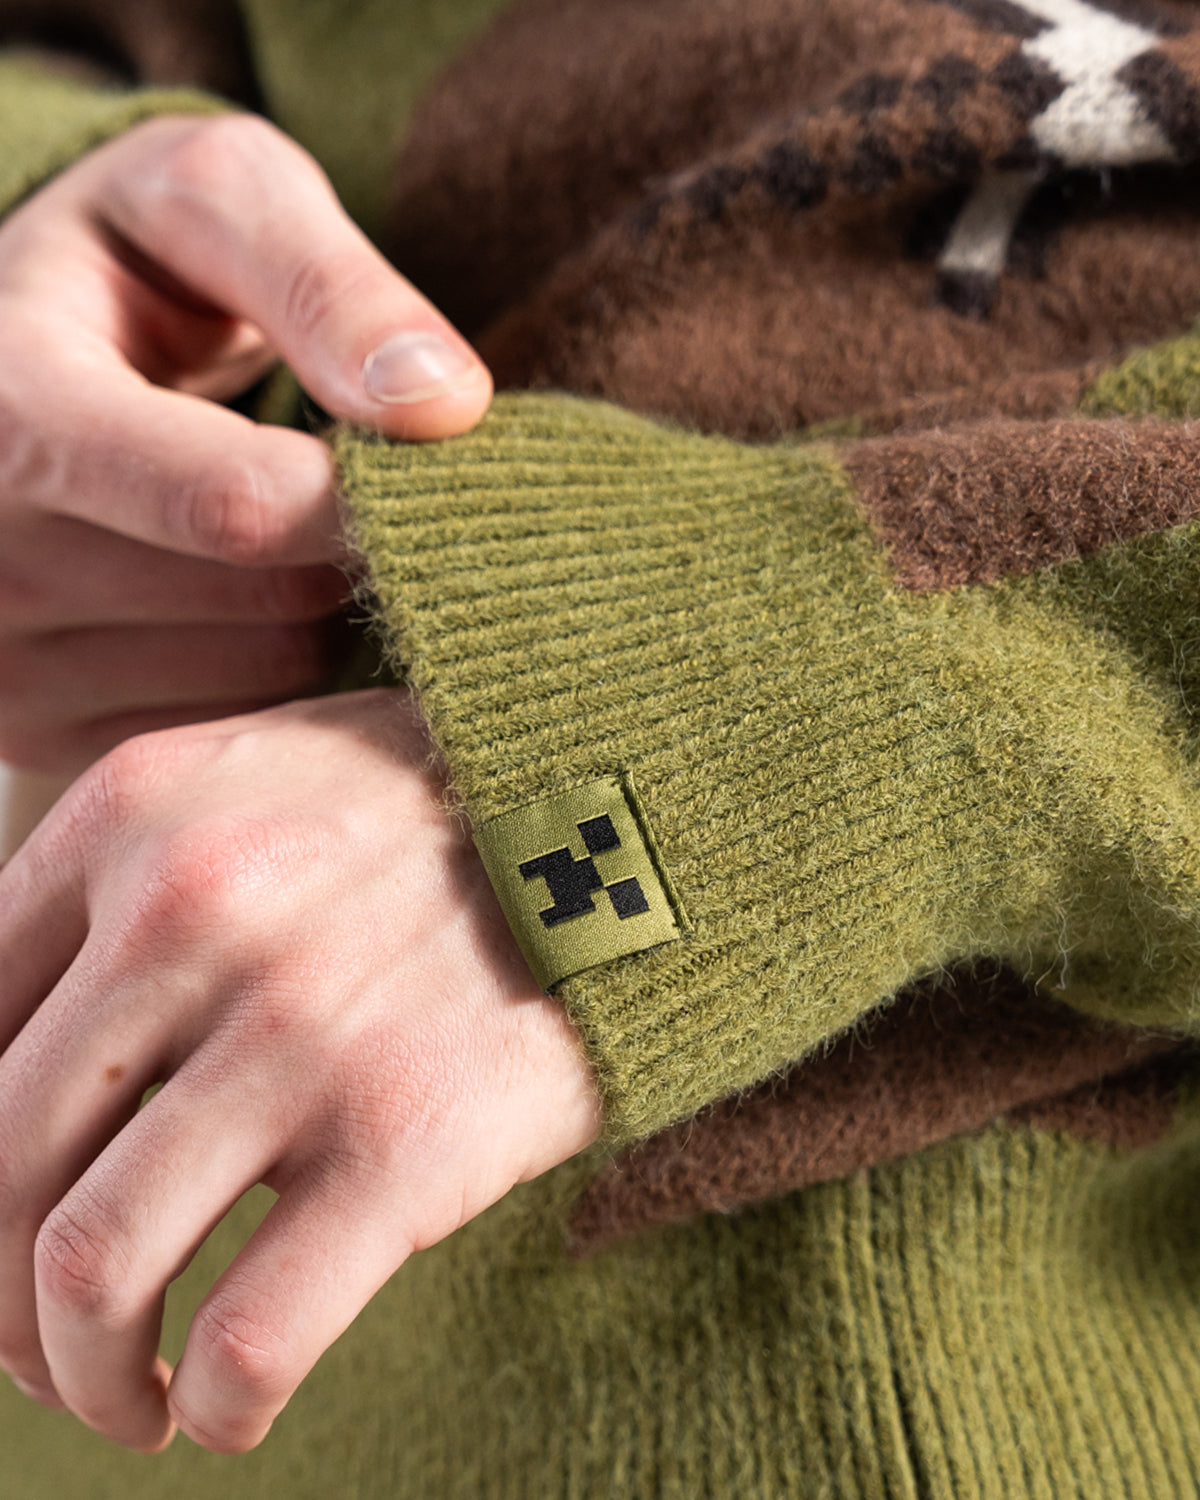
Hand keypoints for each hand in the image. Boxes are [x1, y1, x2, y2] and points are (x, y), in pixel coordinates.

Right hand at [0, 113, 492, 772]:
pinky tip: (252, 584)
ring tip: (289, 519)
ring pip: (270, 667)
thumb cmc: (133, 263)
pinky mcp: (44, 732)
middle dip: (349, 533)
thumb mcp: (211, 202)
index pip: (236, 506)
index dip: (360, 490)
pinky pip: (241, 726)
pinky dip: (281, 660)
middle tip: (350, 471)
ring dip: (324, 597)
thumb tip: (443, 407)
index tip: (416, 452)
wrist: (12, 355)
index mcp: (7, 411)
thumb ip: (326, 282)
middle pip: (269, 593)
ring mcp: (7, 663)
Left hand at [0, 689, 598, 1451]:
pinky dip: (212, 1404)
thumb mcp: (260, 781)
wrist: (644, 810)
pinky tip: (228, 1407)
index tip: (0, 1230)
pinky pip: (247, 1338)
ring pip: (87, 1271)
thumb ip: (125, 882)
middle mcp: (195, 910)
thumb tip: (13, 1060)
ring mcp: (302, 1026)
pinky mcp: (411, 1135)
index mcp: (135, 813)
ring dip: (77, 1377)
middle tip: (41, 1345)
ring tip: (127, 1396)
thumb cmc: (441, 813)